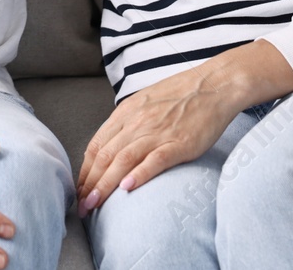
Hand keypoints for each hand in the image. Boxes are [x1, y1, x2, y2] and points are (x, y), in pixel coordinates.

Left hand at [76, 41, 292, 214]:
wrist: (213, 85)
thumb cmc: (180, 95)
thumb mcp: (144, 102)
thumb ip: (127, 123)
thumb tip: (111, 146)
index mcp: (126, 112)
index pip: (96, 146)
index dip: (84, 170)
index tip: (79, 189)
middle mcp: (136, 122)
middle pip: (105, 156)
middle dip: (89, 184)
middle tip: (81, 206)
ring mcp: (157, 132)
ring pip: (123, 160)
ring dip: (105, 185)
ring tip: (94, 203)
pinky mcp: (179, 143)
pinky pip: (155, 160)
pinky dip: (139, 174)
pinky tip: (127, 188)